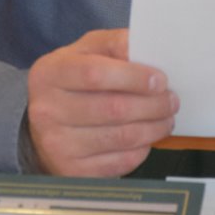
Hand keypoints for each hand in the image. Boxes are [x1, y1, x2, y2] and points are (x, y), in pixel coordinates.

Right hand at [25, 29, 177, 177]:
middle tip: (171, 100)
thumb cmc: (73, 81)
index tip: (159, 80)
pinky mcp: (72, 171)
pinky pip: (120, 162)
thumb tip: (145, 49)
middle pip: (113, 109)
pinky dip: (142, 149)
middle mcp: (47, 110)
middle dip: (152, 105)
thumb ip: (114, 44)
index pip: (95, 74)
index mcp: (50, 74)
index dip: (133, 77)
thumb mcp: (85, 51)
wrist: (43, 124)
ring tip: (166, 118)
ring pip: (121, 137)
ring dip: (154, 127)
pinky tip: (146, 138)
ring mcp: (57, 144)